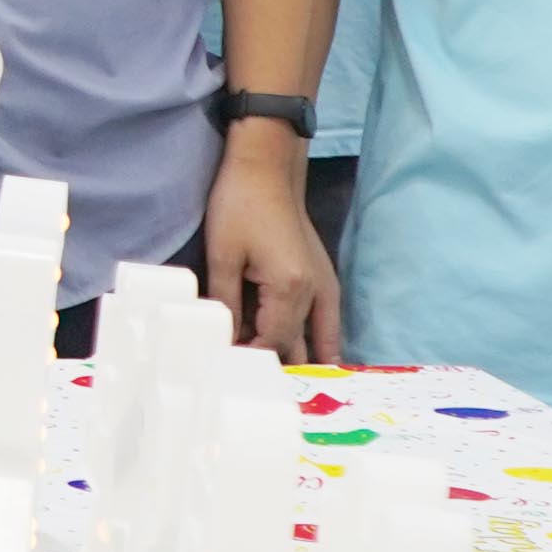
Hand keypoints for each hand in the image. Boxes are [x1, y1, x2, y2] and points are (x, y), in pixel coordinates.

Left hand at [207, 129, 339, 362]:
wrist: (266, 166)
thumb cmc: (240, 205)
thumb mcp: (223, 257)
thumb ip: (226, 304)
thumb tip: (227, 342)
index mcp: (290, 288)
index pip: (272, 342)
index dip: (249, 358)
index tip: (228, 370)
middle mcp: (314, 290)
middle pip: (297, 344)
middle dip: (276, 364)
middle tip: (253, 384)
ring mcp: (324, 282)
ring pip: (322, 336)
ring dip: (306, 358)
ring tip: (291, 385)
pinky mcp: (322, 273)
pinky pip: (328, 318)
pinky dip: (323, 339)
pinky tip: (321, 359)